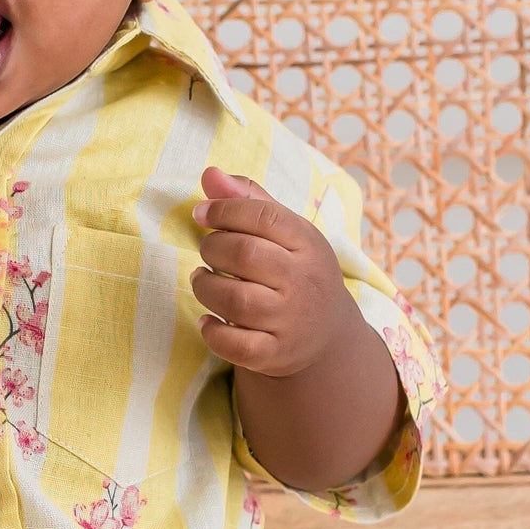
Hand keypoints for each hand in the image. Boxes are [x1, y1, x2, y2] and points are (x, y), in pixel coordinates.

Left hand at [190, 166, 357, 378]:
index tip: (201, 214)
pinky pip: (235, 346)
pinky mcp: (276, 354)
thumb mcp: (285, 233)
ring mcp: (291, 321)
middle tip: (207, 251)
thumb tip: (209, 173)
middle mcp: (304, 282)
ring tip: (203, 279)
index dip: (224, 210)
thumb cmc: (296, 271)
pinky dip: (212, 332)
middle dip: (213, 248)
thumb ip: (249, 200)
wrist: (328, 335)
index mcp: (308, 243)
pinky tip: (208, 319)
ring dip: (205, 287)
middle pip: (245, 255)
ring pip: (235, 300)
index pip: (263, 216)